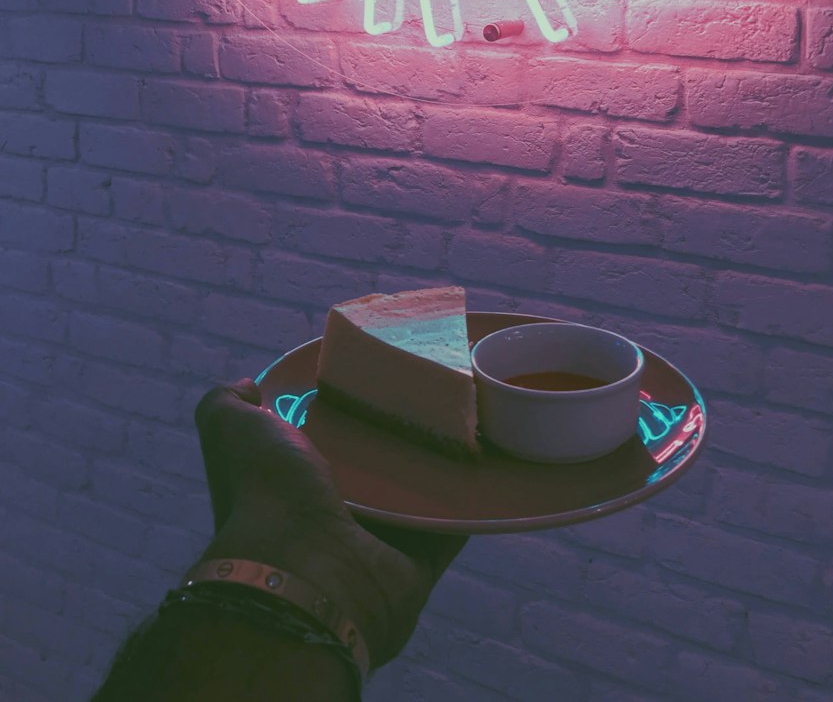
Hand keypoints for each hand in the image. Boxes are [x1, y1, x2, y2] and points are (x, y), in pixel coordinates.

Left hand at [194, 379, 466, 669]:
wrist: (302, 570)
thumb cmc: (265, 493)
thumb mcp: (231, 431)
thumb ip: (225, 404)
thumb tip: (248, 385)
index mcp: (294, 484)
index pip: (326, 443)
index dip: (350, 413)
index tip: (381, 376)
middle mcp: (335, 515)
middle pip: (378, 468)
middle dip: (403, 437)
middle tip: (440, 393)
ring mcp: (379, 544)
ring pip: (420, 497)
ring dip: (443, 468)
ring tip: (475, 420)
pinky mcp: (420, 565)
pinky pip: (453, 529)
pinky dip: (472, 503)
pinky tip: (491, 463)